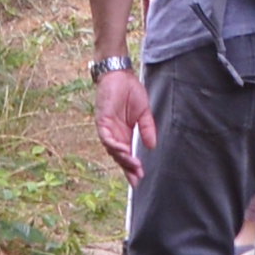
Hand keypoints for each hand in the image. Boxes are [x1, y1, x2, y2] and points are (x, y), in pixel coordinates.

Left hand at [93, 57, 154, 175]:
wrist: (121, 75)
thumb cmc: (131, 91)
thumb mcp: (144, 113)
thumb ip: (147, 129)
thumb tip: (152, 146)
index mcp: (125, 134)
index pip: (127, 155)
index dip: (132, 168)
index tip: (139, 179)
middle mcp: (115, 134)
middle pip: (119, 156)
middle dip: (128, 168)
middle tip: (136, 179)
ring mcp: (107, 129)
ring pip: (112, 149)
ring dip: (123, 159)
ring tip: (134, 166)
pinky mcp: (102, 121)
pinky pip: (106, 137)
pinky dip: (114, 145)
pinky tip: (124, 151)